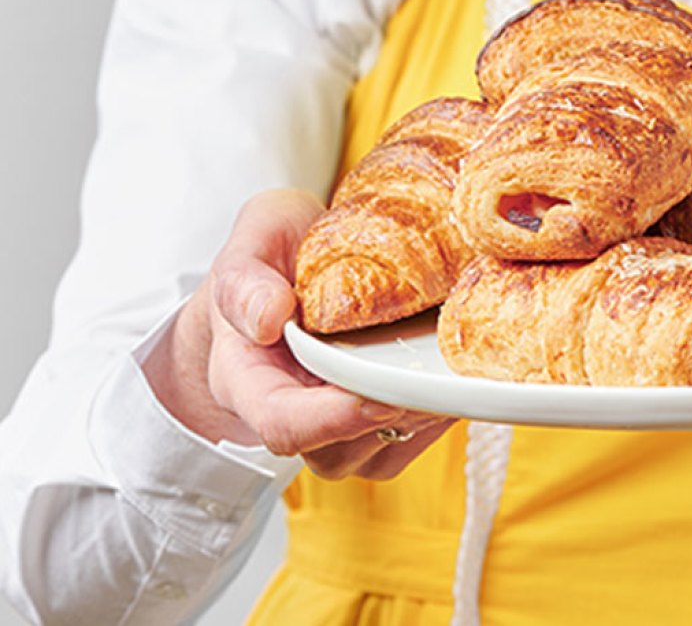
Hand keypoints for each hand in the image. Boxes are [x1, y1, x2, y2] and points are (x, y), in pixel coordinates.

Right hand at [143, 189, 454, 479]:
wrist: (309, 251)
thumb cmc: (277, 251)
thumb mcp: (256, 236)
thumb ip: (244, 278)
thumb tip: (268, 319)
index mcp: (246, 377)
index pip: (280, 423)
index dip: (330, 422)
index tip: (378, 399)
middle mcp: (291, 410)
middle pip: (335, 452)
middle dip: (389, 417)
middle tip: (430, 371)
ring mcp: (334, 425)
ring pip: (378, 454)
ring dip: (419, 416)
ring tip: (442, 363)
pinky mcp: (374, 425)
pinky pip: (409, 442)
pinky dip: (438, 412)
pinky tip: (447, 369)